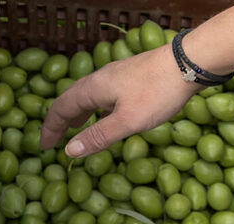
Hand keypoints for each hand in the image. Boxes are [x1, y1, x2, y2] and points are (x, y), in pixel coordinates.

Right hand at [40, 45, 200, 157]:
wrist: (190, 61)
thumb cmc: (157, 92)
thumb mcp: (127, 121)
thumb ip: (98, 136)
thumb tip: (68, 151)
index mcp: (92, 89)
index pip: (60, 109)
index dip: (50, 129)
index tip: (44, 147)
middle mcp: (99, 79)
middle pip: (70, 99)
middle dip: (60, 121)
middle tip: (54, 140)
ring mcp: (115, 76)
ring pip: (87, 96)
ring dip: (76, 113)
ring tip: (74, 128)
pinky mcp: (130, 76)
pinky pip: (102, 94)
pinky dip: (94, 108)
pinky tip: (105, 115)